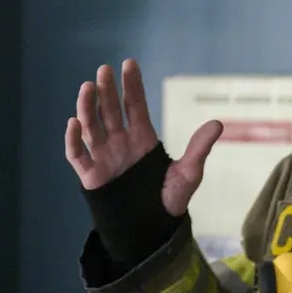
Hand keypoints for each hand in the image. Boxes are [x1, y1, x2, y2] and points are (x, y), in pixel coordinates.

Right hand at [65, 59, 223, 215]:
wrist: (152, 229)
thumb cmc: (170, 199)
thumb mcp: (188, 173)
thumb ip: (199, 148)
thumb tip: (218, 123)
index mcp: (143, 138)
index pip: (134, 105)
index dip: (132, 85)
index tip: (129, 63)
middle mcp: (121, 143)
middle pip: (110, 111)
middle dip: (107, 90)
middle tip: (105, 69)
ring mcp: (104, 157)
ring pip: (92, 127)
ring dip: (87, 107)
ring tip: (88, 87)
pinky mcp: (92, 176)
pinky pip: (78, 155)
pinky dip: (74, 140)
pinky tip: (74, 123)